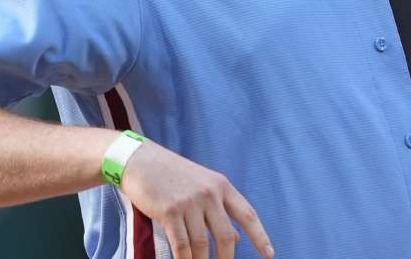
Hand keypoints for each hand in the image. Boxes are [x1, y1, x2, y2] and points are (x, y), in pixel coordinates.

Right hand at [118, 141, 273, 258]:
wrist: (140, 161)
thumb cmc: (172, 174)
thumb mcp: (202, 185)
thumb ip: (219, 209)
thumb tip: (236, 238)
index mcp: (221, 185)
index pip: (247, 214)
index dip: (260, 236)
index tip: (269, 254)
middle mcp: (209, 193)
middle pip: (225, 236)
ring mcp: (190, 202)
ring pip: (202, 244)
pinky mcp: (169, 211)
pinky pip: (181, 245)